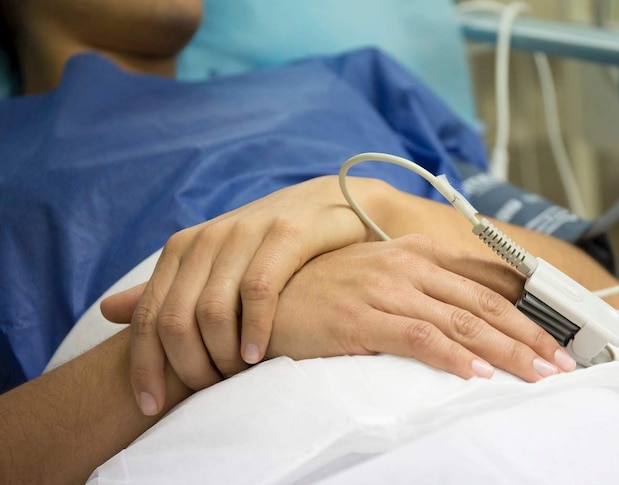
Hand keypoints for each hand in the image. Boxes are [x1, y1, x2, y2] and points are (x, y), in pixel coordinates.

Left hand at [102, 176, 387, 415]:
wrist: (335, 203)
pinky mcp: (286, 234)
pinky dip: (255, 331)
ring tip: (236, 377)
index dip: (143, 366)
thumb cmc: (274, 245)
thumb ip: (169, 290)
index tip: (151, 406)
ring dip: (222, 355)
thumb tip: (107, 312)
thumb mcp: (216, 264)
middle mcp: (207, 239)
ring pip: (212, 310)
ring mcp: (245, 234)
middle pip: (175, 319)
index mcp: (183, 248)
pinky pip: (258, 292)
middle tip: (209, 392)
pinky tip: (259, 356)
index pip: (148, 316)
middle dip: (187, 367)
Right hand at [265, 234, 576, 381]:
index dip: (527, 308)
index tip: (556, 333)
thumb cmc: (324, 292)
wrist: (265, 294)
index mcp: (416, 254)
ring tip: (536, 373)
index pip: (485, 281)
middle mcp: (406, 266)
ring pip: (461, 321)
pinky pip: (419, 337)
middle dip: (530, 334)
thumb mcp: (380, 277)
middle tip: (562, 361)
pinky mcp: (362, 318)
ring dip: (505, 350)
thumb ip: (424, 288)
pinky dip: (453, 356)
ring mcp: (384, 289)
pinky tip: (477, 373)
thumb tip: (471, 315)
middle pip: (483, 304)